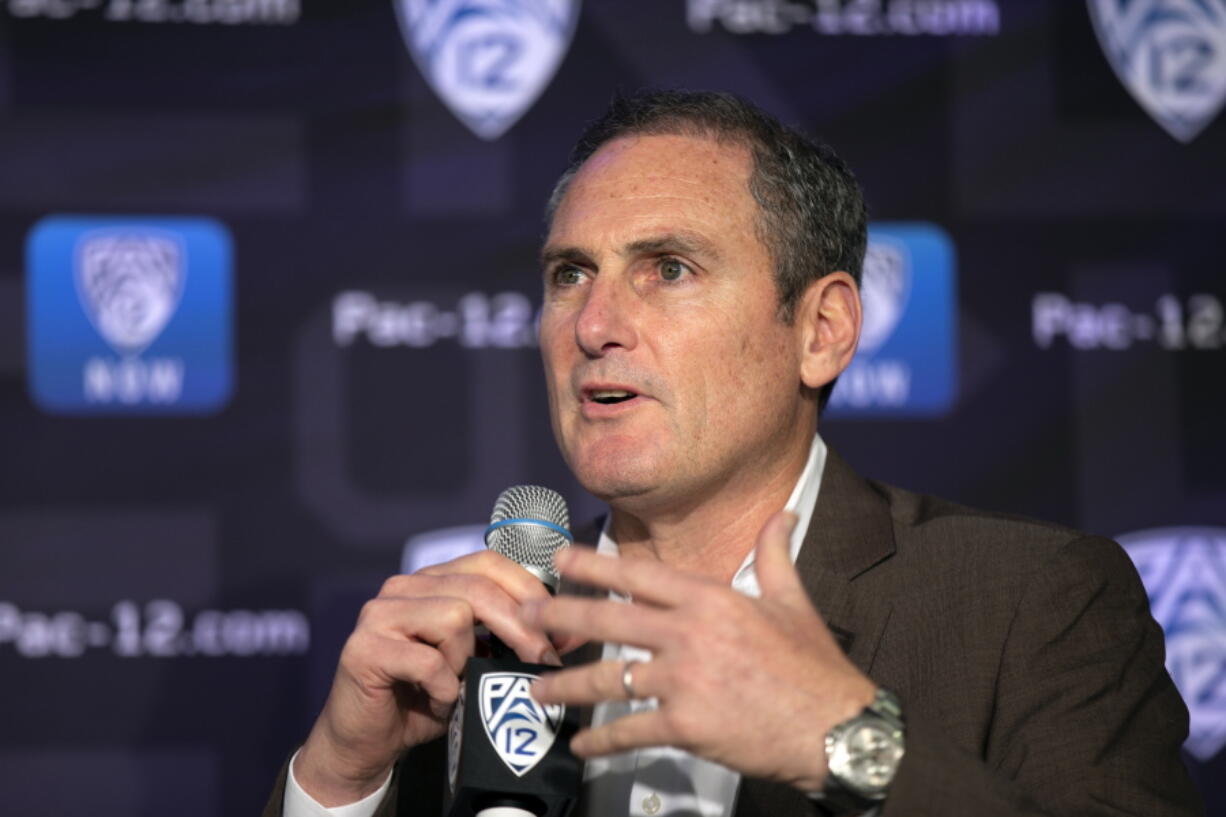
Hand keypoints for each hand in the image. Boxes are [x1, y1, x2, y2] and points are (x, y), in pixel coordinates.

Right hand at [294, 550, 569, 806]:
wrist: (365, 744)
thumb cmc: (423, 699)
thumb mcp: (475, 664)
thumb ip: (508, 641)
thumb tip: (569, 633)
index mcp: (431, 582)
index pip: (488, 563)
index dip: (529, 591)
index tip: (561, 629)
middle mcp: (402, 587)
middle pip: (477, 588)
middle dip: (520, 626)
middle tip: (543, 660)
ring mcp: (379, 614)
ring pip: (453, 618)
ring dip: (467, 660)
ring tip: (457, 686)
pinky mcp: (364, 648)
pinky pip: (428, 661)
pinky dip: (443, 688)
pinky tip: (436, 701)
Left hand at [522, 511, 876, 792]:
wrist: (836, 727)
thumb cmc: (814, 666)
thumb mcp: (794, 600)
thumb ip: (775, 554)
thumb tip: (783, 514)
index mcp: (710, 599)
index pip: (638, 574)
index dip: (593, 564)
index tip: (559, 558)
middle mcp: (689, 633)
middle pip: (608, 619)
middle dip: (560, 616)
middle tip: (526, 616)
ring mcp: (684, 679)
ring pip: (608, 677)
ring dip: (566, 685)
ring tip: (537, 690)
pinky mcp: (685, 724)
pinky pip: (630, 729)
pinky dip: (601, 739)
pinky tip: (581, 744)